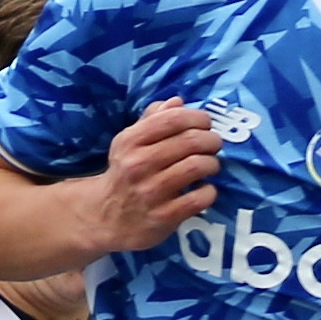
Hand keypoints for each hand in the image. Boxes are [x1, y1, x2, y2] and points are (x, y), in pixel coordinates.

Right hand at [90, 99, 224, 252]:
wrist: (106, 218)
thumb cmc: (125, 174)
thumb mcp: (129, 143)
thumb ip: (152, 120)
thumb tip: (178, 101)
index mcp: (130, 141)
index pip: (172, 119)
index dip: (197, 117)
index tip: (206, 123)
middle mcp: (138, 164)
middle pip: (190, 141)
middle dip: (211, 140)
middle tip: (214, 144)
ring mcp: (151, 192)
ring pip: (197, 166)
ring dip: (212, 163)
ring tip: (211, 165)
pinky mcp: (164, 217)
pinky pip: (199, 198)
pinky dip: (209, 191)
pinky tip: (205, 189)